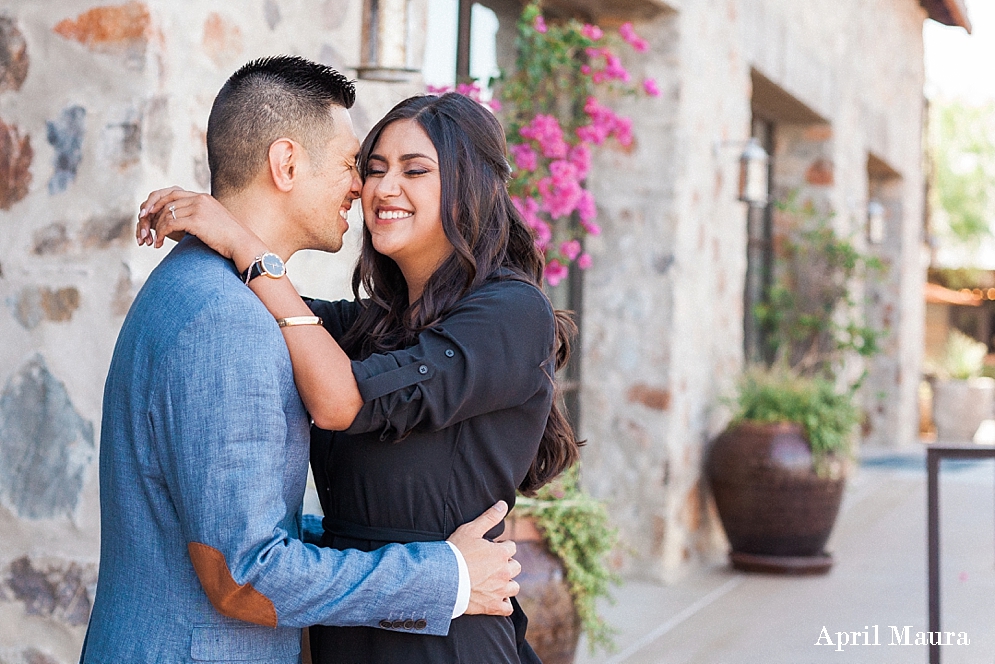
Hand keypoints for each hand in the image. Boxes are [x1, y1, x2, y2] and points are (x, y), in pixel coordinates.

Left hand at [136, 187, 265, 265]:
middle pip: (166, 201)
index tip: (146, 213)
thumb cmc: (229, 240)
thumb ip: (195, 219)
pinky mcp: (197, 220)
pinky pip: (170, 224)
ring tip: (154, 241)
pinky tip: (159, 243)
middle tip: (144, 229)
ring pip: (166, 213)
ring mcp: (199, 208)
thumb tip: (175, 225)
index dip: (156, 202)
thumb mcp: (212, 224)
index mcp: (203, 198)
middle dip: (151, 214)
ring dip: (156, 228)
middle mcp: (200, 199)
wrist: (243, 245)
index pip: (172, 193)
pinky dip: (161, 233)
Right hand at [447, 501, 520, 616]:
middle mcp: (505, 572)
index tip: (490, 550)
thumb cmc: (455, 553)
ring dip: (507, 583)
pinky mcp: (493, 606)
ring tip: (494, 581)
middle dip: (506, 565)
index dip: (501, 547)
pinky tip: (495, 598)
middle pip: (515, 566)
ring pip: (514, 587)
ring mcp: (500, 590)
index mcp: (502, 554)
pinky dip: (503, 604)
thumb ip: (489, 517)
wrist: (442, 579)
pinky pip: (507, 607)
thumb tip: (503, 504)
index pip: (511, 547)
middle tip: (491, 565)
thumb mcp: (471, 530)